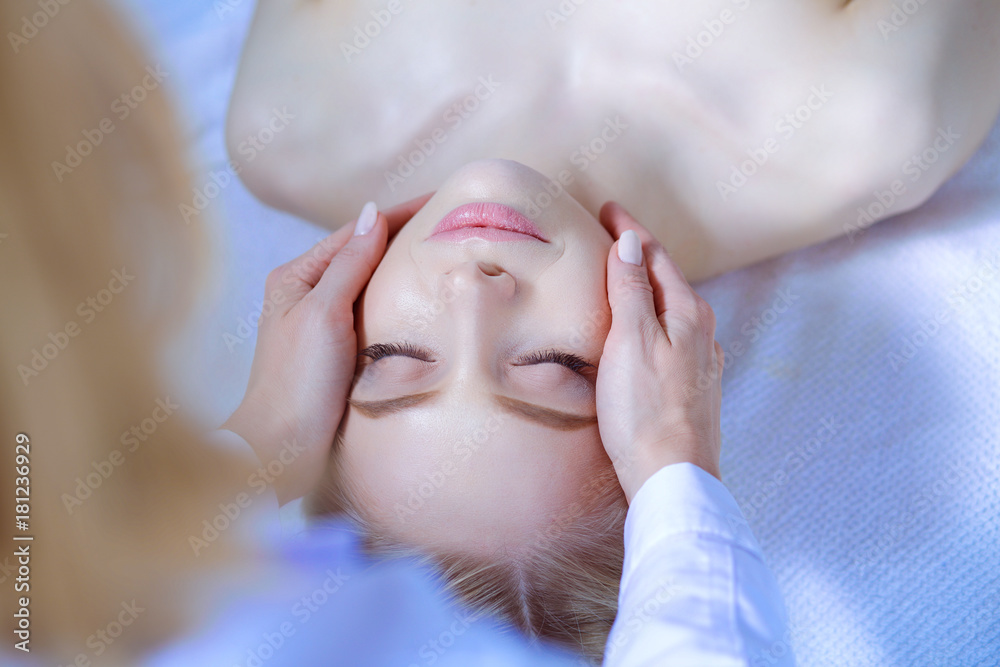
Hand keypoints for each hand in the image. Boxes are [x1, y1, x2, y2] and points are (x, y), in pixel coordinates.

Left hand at [223, 193, 431, 504]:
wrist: (280, 448)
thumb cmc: (296, 381)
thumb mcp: (323, 313)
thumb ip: (349, 263)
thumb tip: (371, 213)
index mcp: (297, 278)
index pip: (355, 233)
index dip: (397, 214)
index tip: (438, 199)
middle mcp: (308, 296)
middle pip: (362, 255)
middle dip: (402, 237)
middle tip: (449, 224)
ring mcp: (323, 326)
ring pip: (369, 285)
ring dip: (401, 269)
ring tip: (442, 256)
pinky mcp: (338, 354)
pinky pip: (373, 315)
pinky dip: (397, 302)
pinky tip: (421, 305)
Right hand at [595, 202, 723, 502]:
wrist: (671, 476)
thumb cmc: (644, 410)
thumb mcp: (631, 340)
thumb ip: (632, 289)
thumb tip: (631, 243)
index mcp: (689, 313)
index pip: (656, 256)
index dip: (631, 230)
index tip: (607, 209)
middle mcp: (703, 332)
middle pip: (669, 279)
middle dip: (642, 254)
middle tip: (612, 235)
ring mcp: (701, 361)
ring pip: (672, 309)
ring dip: (649, 287)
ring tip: (624, 276)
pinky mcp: (692, 387)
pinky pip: (672, 336)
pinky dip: (653, 319)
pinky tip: (644, 331)